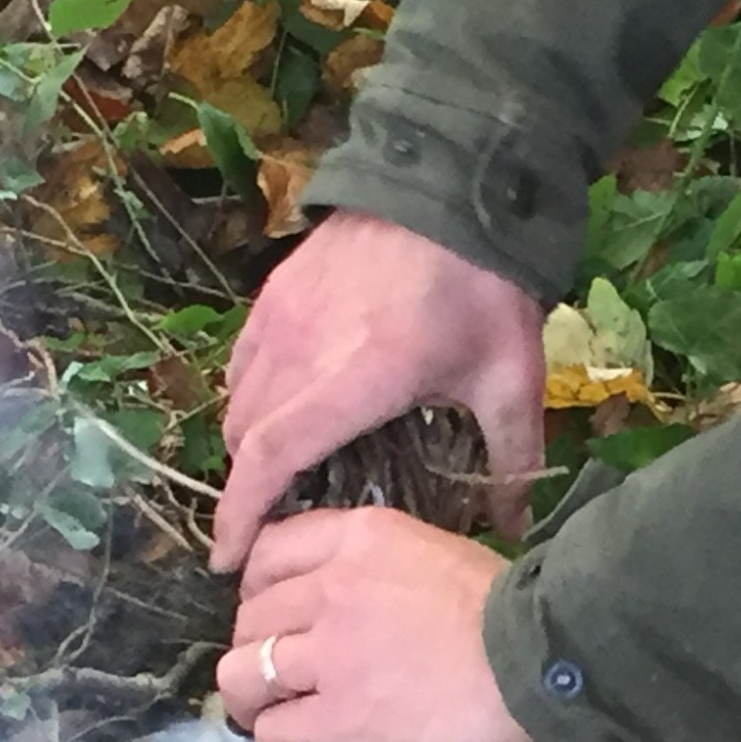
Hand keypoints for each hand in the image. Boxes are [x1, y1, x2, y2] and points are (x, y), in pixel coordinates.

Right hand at [212, 212, 546, 570]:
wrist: (454, 182)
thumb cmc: (485, 285)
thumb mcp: (510, 376)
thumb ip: (511, 456)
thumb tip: (513, 526)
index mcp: (353, 381)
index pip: (270, 460)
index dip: (240, 517)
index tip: (227, 560)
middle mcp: (301, 351)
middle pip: (244, 437)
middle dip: (247, 488)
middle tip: (274, 520)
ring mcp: (282, 315)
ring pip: (236, 397)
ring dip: (248, 441)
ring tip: (281, 468)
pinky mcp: (277, 289)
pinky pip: (243, 358)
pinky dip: (249, 393)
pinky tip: (283, 403)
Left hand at [216, 507, 544, 741]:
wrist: (546, 663)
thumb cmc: (516, 615)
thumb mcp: (440, 559)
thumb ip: (384, 578)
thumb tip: (365, 620)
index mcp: (361, 537)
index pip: (268, 551)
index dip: (261, 591)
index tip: (283, 619)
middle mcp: (331, 585)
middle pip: (248, 618)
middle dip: (264, 654)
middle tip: (303, 685)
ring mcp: (328, 652)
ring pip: (241, 675)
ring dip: (261, 704)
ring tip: (298, 725)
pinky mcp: (337, 715)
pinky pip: (273, 733)